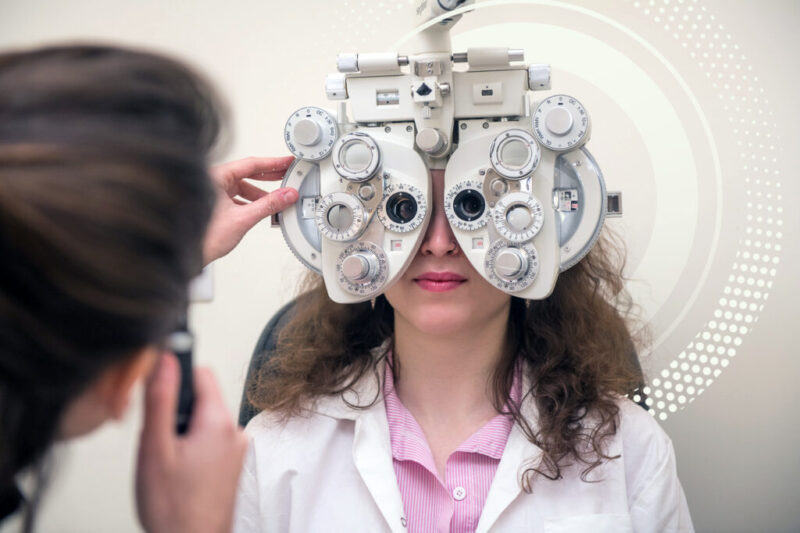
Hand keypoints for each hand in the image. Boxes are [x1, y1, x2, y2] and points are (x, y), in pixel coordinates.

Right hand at [136, 354, 247, 532]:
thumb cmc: (174, 508)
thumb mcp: (155, 447)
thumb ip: (160, 399)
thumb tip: (166, 360)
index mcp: (218, 422)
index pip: (201, 372)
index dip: (176, 377)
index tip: (159, 389)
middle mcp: (234, 433)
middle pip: (202, 398)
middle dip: (176, 412)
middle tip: (159, 441)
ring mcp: (235, 450)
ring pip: (203, 421)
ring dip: (183, 433)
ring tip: (169, 463)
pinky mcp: (232, 466)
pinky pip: (210, 442)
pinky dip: (192, 449)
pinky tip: (180, 474)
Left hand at [203, 156, 297, 264]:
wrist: (189, 253)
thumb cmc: (204, 237)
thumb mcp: (243, 218)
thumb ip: (268, 205)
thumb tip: (286, 195)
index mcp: (216, 177)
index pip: (250, 164)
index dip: (272, 163)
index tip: (286, 162)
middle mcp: (213, 181)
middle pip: (247, 173)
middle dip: (268, 176)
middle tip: (287, 174)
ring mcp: (213, 192)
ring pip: (242, 187)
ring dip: (260, 193)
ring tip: (277, 198)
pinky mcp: (215, 203)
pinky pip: (237, 197)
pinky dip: (251, 201)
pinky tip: (262, 208)